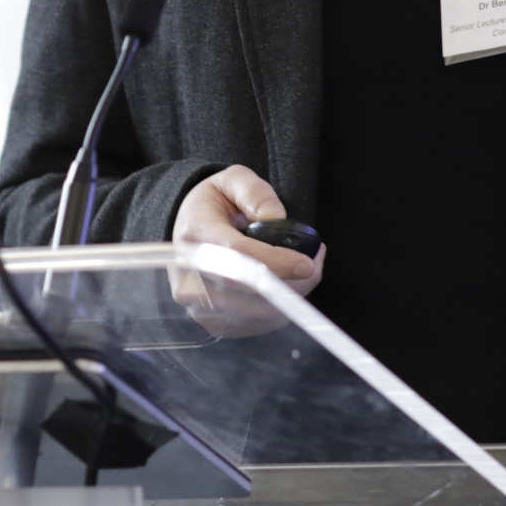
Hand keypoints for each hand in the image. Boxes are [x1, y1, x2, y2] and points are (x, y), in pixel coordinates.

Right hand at [168, 164, 325, 336]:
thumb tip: (275, 219)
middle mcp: (190, 277)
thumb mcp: (233, 181)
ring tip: (303, 268)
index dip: (276, 263)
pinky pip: (258, 324)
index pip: (236, 256)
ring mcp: (199, 306)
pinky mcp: (214, 323)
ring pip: (258, 313)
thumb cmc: (214, 205)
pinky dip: (282, 307)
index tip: (307, 263)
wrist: (190, 231)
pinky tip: (287, 284)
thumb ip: (255, 193)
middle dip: (292, 282)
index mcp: (194, 235)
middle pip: (248, 292)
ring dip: (292, 295)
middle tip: (315, 262)